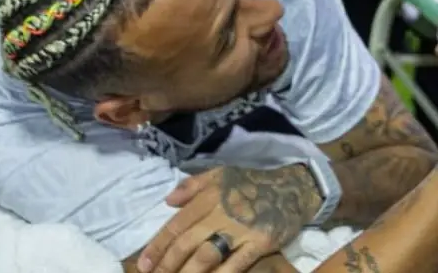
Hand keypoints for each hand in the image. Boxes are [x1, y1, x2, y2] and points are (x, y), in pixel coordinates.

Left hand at [139, 165, 321, 272]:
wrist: (293, 187)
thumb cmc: (252, 182)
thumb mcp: (222, 174)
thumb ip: (193, 185)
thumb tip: (168, 201)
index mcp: (210, 195)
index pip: (177, 224)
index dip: (157, 246)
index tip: (144, 265)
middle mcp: (222, 211)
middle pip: (187, 244)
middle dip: (167, 265)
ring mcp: (242, 229)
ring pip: (205, 257)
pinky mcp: (260, 243)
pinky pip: (234, 266)